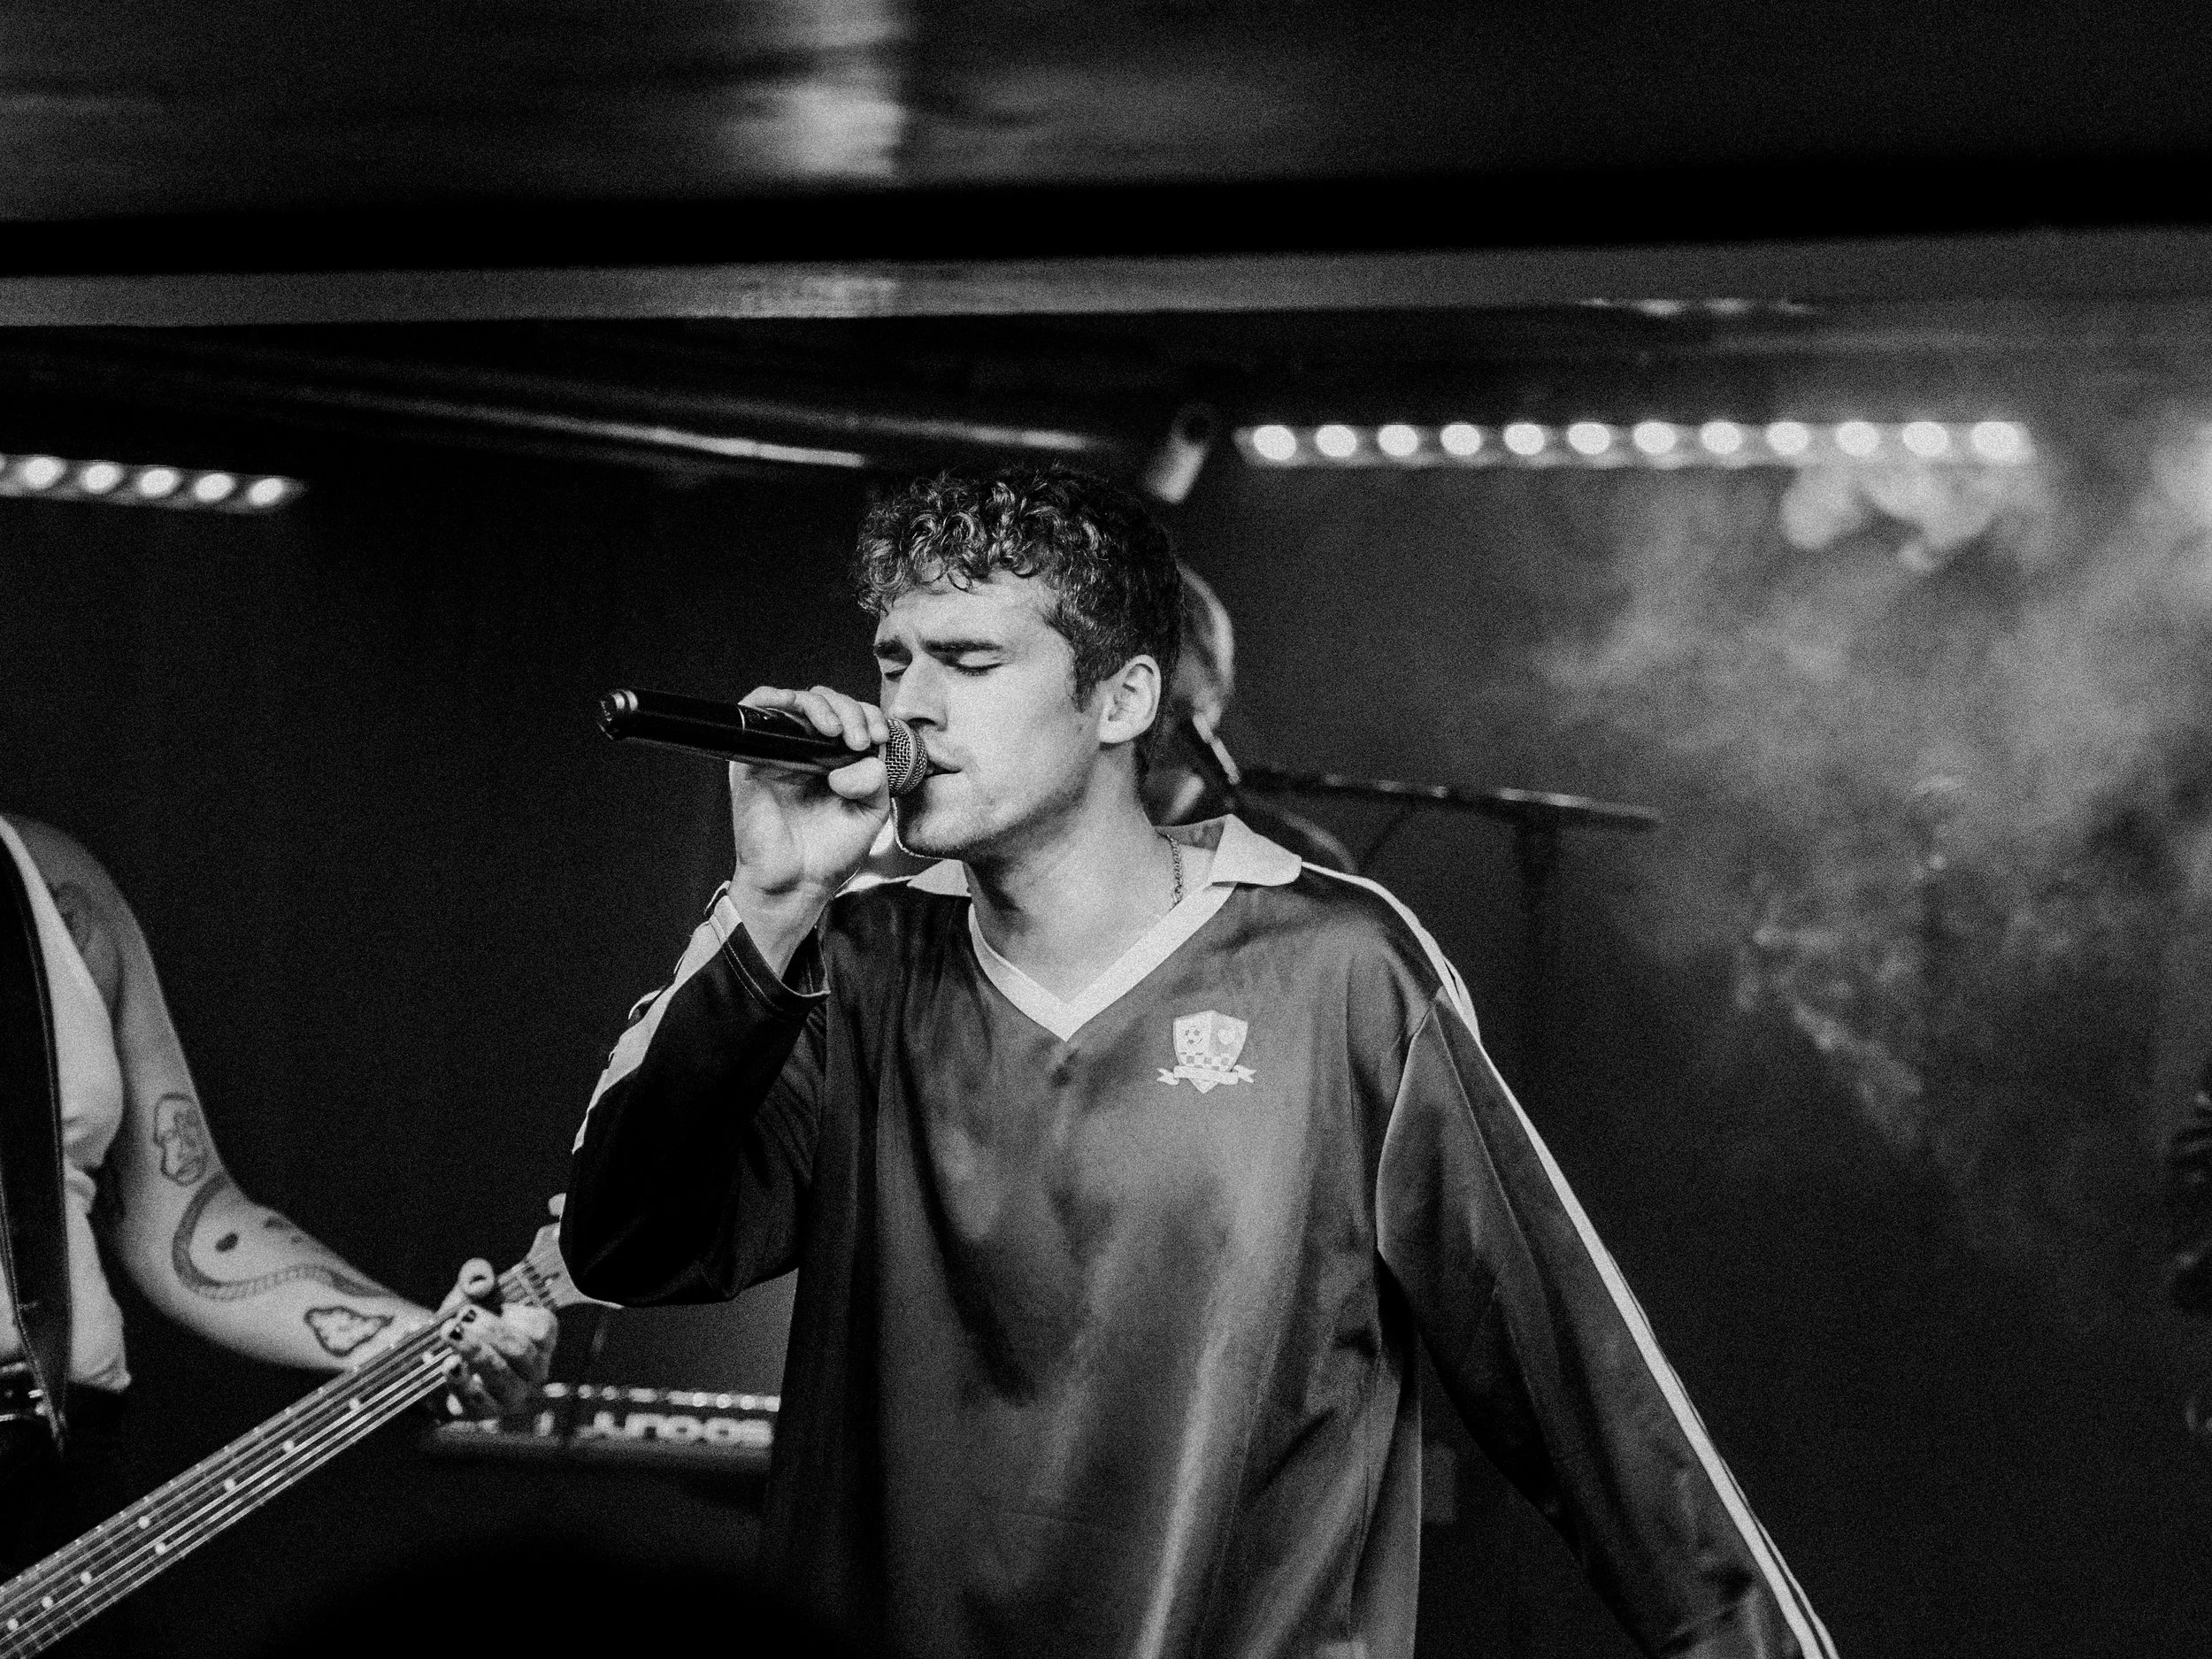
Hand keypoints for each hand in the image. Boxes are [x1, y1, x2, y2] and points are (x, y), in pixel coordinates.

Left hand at [433, 1258, 557, 1418]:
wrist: (432, 1363)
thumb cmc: (464, 1324)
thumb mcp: (469, 1295)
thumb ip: (476, 1277)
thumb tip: (480, 1281)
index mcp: (541, 1340)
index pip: (543, 1329)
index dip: (515, 1315)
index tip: (486, 1304)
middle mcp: (533, 1371)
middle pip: (521, 1350)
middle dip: (490, 1330)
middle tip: (461, 1316)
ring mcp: (511, 1395)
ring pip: (500, 1374)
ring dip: (473, 1350)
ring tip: (448, 1332)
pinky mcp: (483, 1413)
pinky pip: (476, 1400)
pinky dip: (460, 1380)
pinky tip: (447, 1364)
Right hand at [727, 684, 894, 970]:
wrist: (797, 883)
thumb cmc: (830, 853)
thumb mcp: (870, 813)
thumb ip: (875, 780)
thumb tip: (853, 756)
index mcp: (839, 760)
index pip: (854, 716)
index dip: (870, 717)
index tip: (878, 739)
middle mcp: (809, 752)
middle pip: (828, 702)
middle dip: (851, 711)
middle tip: (859, 740)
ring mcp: (781, 753)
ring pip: (798, 701)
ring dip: (822, 705)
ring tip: (836, 731)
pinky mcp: (752, 759)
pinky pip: (754, 710)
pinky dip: (773, 697)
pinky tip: (795, 708)